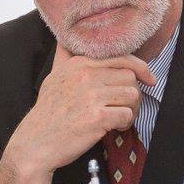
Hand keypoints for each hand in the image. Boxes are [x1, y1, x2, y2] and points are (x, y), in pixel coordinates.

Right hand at [0, 44, 155, 183]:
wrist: (34, 144)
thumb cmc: (47, 113)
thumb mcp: (53, 77)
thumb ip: (64, 57)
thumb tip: (64, 39)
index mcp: (78, 63)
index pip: (121, 57)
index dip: (141, 68)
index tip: (149, 79)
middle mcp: (85, 75)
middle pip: (130, 77)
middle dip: (133, 94)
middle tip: (124, 107)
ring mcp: (91, 95)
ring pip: (132, 95)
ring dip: (131, 110)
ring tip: (118, 119)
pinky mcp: (97, 117)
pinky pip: (127, 115)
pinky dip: (125, 124)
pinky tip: (113, 129)